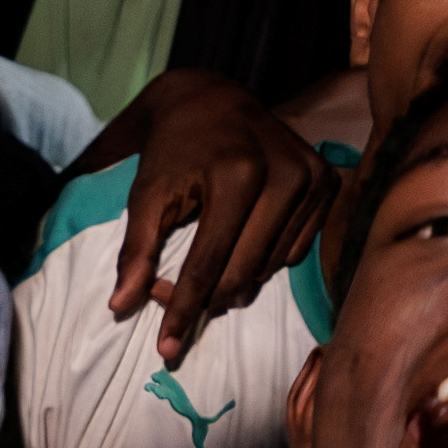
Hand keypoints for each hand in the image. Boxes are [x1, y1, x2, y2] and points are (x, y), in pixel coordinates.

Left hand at [76, 67, 335, 357]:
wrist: (212, 99)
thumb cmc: (173, 149)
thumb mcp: (146, 192)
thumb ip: (135, 249)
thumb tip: (120, 306)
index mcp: (238, 172)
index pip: (210, 261)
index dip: (185, 309)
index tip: (166, 348)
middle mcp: (284, 173)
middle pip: (244, 271)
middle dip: (206, 299)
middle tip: (176, 303)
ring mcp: (312, 177)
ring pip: (270, 267)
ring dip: (235, 282)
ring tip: (206, 268)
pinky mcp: (327, 183)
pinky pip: (295, 251)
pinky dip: (263, 262)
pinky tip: (240, 245)